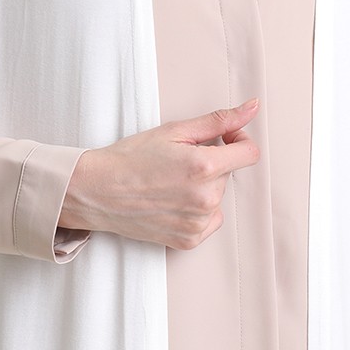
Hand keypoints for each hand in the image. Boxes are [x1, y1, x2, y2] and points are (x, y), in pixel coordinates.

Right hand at [58, 98, 259, 249]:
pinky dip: (196, 210)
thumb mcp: (175, 130)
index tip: (223, 137)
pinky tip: (171, 200)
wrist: (98, 190)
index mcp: (205, 167)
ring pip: (217, 196)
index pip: (249, 153)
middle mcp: (206, 199)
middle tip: (178, 160)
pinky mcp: (189, 241)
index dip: (238, 139)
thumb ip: (218, 120)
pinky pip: (208, 220)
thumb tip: (251, 108)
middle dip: (211, 162)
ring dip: (203, 186)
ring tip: (169, 181)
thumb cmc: (131, 157)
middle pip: (228, 173)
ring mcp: (198, 223)